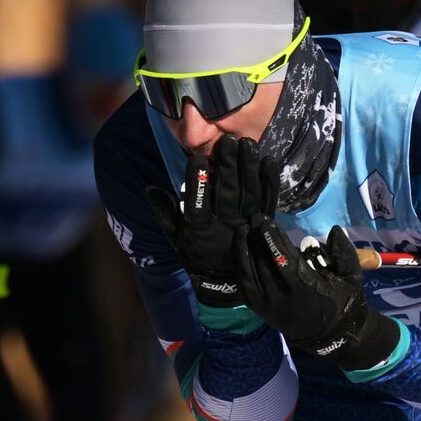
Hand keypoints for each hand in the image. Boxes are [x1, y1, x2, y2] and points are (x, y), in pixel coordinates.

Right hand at [146, 136, 279, 307]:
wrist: (224, 279)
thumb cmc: (196, 252)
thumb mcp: (175, 237)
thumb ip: (165, 213)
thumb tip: (150, 189)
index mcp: (200, 231)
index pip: (198, 204)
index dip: (198, 183)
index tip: (197, 159)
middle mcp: (226, 226)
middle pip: (228, 194)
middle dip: (229, 167)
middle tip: (229, 141)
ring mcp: (248, 223)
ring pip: (251, 194)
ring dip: (250, 168)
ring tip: (248, 144)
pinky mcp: (264, 222)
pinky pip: (269, 200)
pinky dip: (270, 182)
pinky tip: (270, 161)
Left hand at [234, 220, 398, 369]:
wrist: (332, 335)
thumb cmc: (344, 302)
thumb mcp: (352, 278)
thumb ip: (344, 253)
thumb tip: (334, 230)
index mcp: (306, 288)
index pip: (282, 258)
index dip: (271, 238)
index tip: (265, 221)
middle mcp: (282, 297)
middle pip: (262, 263)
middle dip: (256, 239)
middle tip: (252, 219)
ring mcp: (268, 306)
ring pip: (249, 274)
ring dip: (243, 250)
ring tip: (242, 231)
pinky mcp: (261, 311)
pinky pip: (245, 287)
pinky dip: (241, 268)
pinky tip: (241, 253)